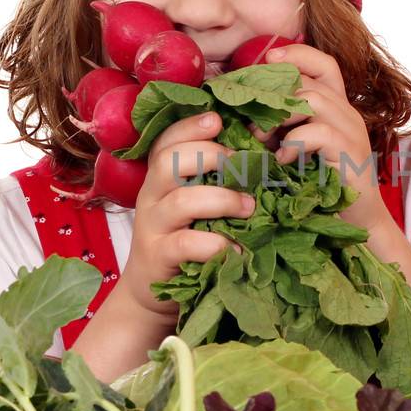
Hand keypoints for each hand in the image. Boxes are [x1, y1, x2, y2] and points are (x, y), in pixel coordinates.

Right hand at [120, 111, 255, 315]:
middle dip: (211, 157)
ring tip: (250, 208)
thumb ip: (215, 177)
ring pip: (182, 201)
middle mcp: (151, 195)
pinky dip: (216, 244)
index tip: (218, 121)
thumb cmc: (185, 235)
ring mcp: (152, 226)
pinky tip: (237, 249)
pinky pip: (186, 243)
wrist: (152, 289)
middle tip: (246, 169)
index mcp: (160, 176)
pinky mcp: (159, 256)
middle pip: (169, 161)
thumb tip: (260, 149)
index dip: (190, 126)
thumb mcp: (194, 202)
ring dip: (222, 200)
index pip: (166, 141)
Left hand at [264, 43, 390, 233]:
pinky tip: (282, 159)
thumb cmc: (324, 186)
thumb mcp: (301, 149)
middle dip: (271, 92)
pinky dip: (294, 142)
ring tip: (260, 137)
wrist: (359, 221)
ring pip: (313, 100)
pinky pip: (319, 132)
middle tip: (247, 112)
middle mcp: (347, 113)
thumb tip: (246, 115)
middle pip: (308, 80)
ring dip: (278, 116)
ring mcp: (351, 132)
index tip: (267, 58)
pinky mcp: (351, 154)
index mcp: (337, 108)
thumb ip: (285, 128)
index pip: (323, 64)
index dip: (297, 54)